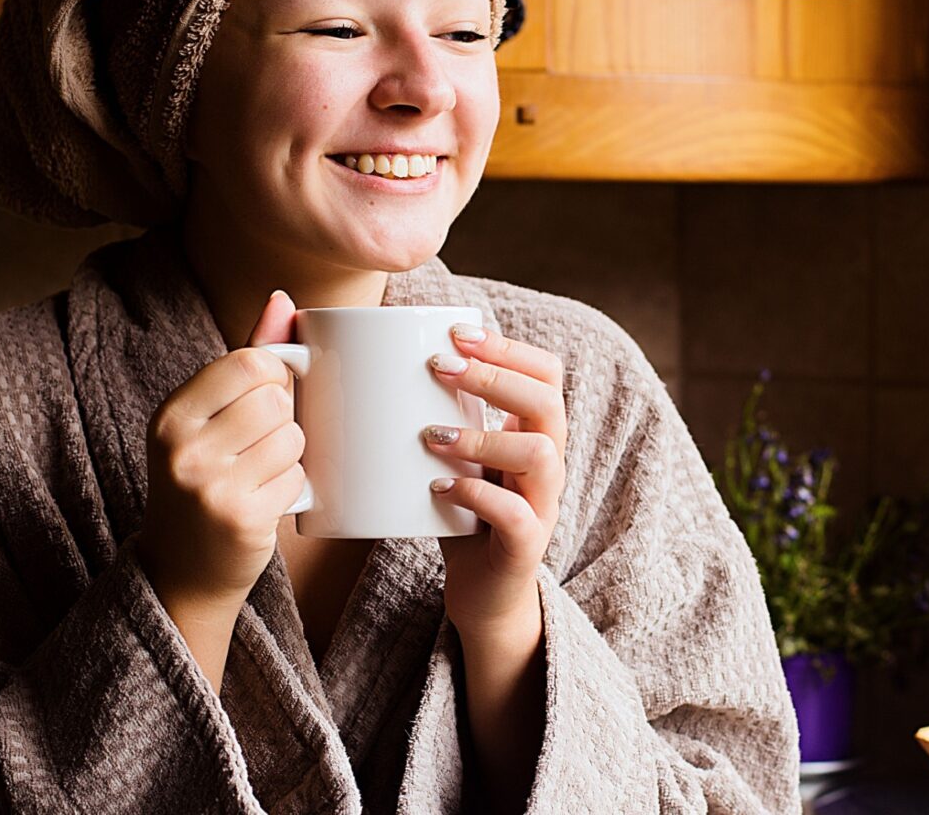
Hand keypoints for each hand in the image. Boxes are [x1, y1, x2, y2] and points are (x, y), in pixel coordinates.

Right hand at [136, 290, 307, 623]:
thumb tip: (282, 298)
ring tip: (261, 474)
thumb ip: (247, 356)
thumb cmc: (204, 480)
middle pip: (277, 399)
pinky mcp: (241, 519)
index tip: (264, 399)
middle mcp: (182, 447)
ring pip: (293, 437)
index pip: (251, 360)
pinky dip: (293, 488)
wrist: (182, 571)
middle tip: (259, 446)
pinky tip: (265, 501)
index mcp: (172, 413)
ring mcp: (209, 486)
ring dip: (291, 455)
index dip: (275, 376)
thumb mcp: (209, 418)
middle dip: (284, 420)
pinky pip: (298, 478)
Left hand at [424, 324, 565, 637]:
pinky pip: (517, 513)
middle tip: (439, 366)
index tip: (457, 332)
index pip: (546, 373)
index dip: (508, 347)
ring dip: (481, 435)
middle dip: (494, 376)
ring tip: (432, 436)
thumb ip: (440, 415)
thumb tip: (379, 361)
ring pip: (540, 452)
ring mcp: (543, 505)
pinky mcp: (528, 545)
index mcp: (535, 433)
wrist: (483, 595)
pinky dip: (476, 493)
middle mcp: (549, 464)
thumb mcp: (454, 458)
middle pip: (548, 402)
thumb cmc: (461, 516)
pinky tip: (438, 488)